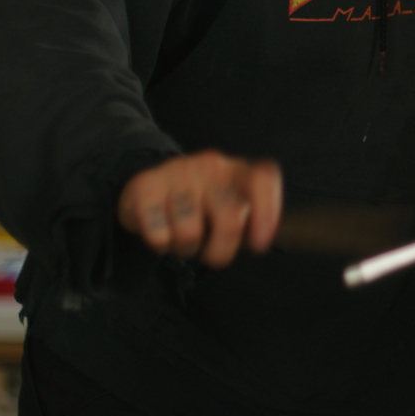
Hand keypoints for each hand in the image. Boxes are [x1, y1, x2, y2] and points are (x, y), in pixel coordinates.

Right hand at [116, 151, 282, 265]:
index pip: (264, 179)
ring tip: (181, 234)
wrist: (147, 187)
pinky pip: (159, 236)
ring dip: (185, 247)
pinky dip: (160, 244)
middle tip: (209, 249)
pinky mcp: (146, 186)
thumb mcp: (228, 204)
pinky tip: (161, 229)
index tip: (259, 243)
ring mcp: (178, 172)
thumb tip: (262, 239)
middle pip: (230, 219)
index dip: (268, 212)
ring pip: (190, 233)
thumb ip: (250, 219)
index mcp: (237, 169)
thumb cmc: (196, 203)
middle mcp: (211, 165)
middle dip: (220, 250)